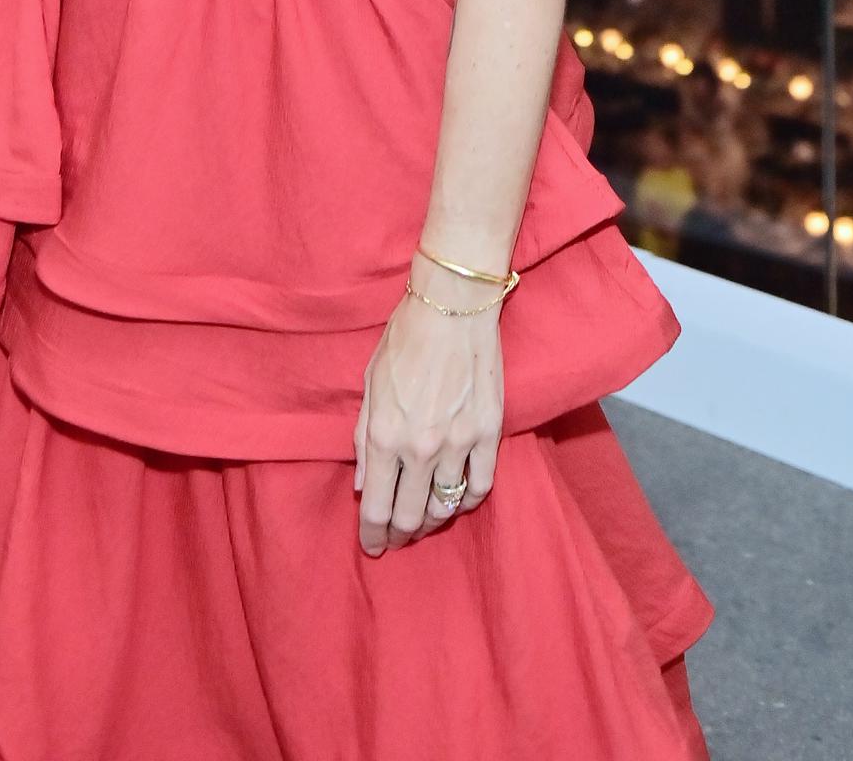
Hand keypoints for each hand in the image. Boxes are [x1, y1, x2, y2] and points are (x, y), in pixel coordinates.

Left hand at [353, 256, 504, 557]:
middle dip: (400, 536)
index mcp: (384, 435)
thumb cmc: (404, 339)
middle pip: (411, 517)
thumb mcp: (370, 385)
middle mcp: (419, 447)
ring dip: (432, 521)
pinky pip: (481, 486)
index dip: (372, 535)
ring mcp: (458, 442)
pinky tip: (457, 499)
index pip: (376, 507)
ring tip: (425, 520)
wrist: (452, 306)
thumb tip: (364, 485)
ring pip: (446, 506)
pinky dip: (468, 499)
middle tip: (396, 540)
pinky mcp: (488, 433)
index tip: (372, 546)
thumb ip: (363, 437)